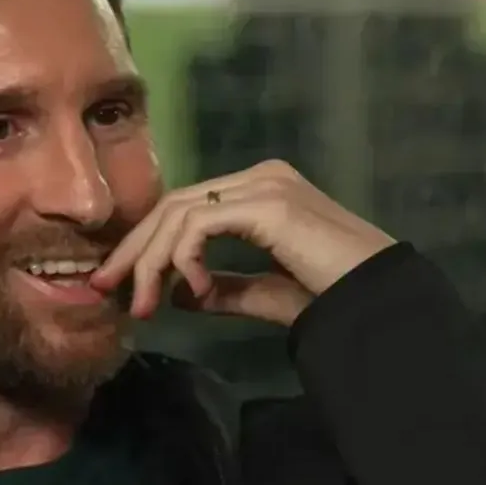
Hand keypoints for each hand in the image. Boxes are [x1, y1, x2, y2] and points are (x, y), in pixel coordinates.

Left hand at [90, 160, 395, 325]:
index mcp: (260, 191)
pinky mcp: (267, 204)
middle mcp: (259, 177)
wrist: (380, 303)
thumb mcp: (266, 292)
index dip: (146, 245)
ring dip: (151, 263)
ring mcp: (264, 185)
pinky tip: (196, 293)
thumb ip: (224, 288)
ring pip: (177, 214)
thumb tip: (177, 293)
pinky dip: (185, 260)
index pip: (184, 208)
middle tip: (105, 288)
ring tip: (145, 307)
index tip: (122, 285)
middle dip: (134, 249)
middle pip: (172, 205)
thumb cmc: (333, 298)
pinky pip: (199, 226)